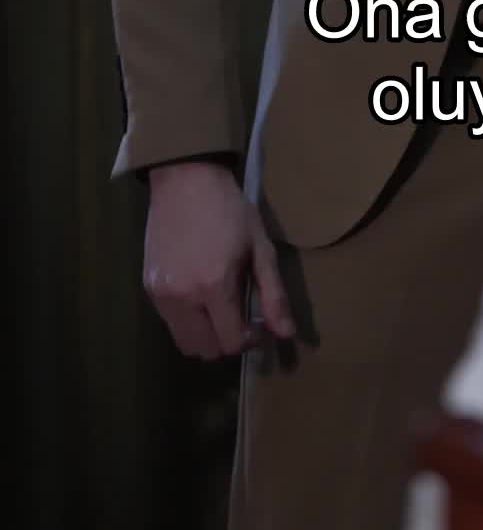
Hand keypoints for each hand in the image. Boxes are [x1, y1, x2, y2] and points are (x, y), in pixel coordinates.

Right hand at [143, 160, 295, 360]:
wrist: (185, 179)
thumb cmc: (230, 208)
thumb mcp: (260, 247)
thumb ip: (274, 294)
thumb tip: (287, 334)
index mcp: (214, 286)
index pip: (230, 342)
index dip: (250, 340)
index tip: (259, 323)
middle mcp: (182, 298)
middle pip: (205, 350)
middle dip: (227, 342)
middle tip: (240, 318)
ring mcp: (161, 295)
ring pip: (184, 342)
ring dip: (206, 335)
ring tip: (220, 307)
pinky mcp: (147, 287)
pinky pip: (170, 322)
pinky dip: (187, 320)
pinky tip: (200, 292)